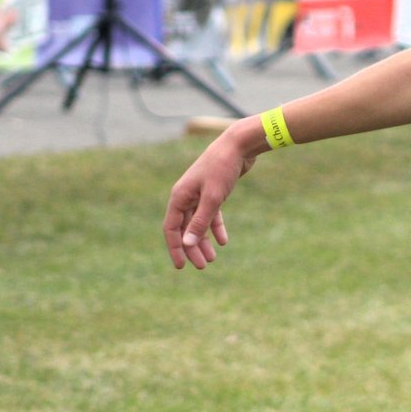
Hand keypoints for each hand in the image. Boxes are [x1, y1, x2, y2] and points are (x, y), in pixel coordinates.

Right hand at [161, 132, 255, 269]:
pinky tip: (223, 241)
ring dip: (204, 240)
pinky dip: (216, 227)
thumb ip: (200, 222)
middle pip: (185, 228)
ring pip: (198, 222)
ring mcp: (199, 193)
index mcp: (179, 196)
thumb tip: (187, 244)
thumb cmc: (223, 168)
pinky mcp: (214, 191)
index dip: (175, 248)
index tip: (181, 266)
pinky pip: (211, 214)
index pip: (171, 228)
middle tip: (202, 266)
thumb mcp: (213, 198)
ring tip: (213, 258)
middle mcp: (186, 195)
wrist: (239, 145)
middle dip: (192, 248)